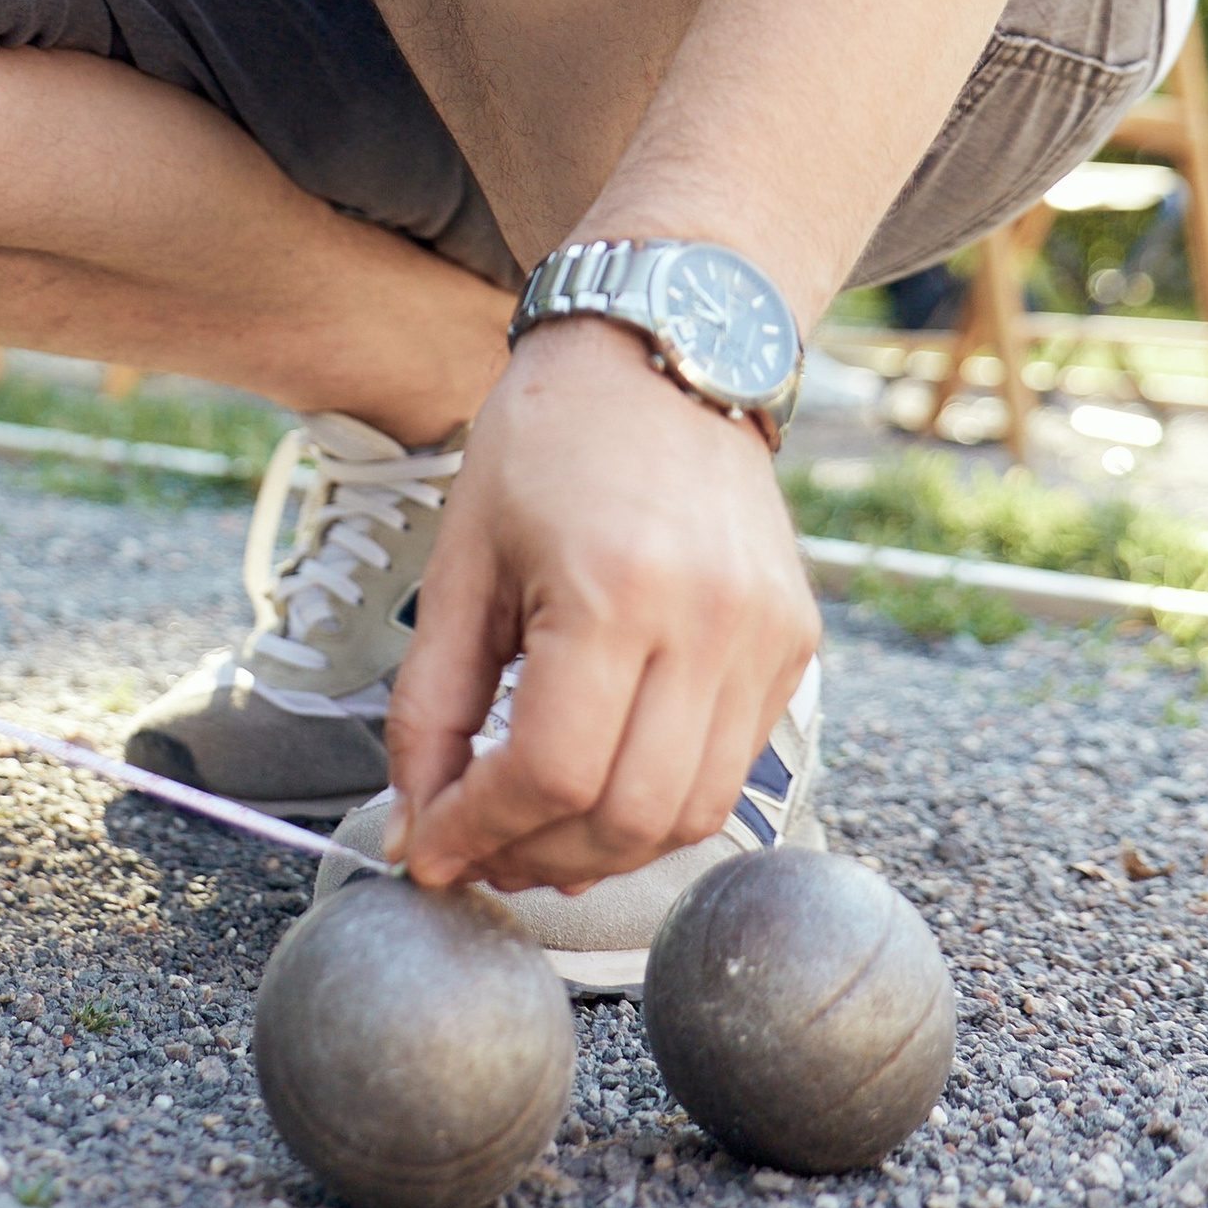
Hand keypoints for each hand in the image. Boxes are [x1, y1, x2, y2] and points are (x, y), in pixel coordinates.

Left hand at [386, 317, 819, 894]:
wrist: (663, 351)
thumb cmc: (546, 442)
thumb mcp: (461, 562)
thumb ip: (430, 703)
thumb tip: (414, 825)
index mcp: (614, 590)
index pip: (550, 772)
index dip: (476, 830)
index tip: (424, 849)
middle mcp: (709, 621)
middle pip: (626, 816)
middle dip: (535, 856)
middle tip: (473, 851)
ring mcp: (766, 637)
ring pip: (690, 814)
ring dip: (602, 850)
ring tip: (531, 833)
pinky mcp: (794, 643)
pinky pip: (731, 769)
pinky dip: (659, 802)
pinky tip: (599, 784)